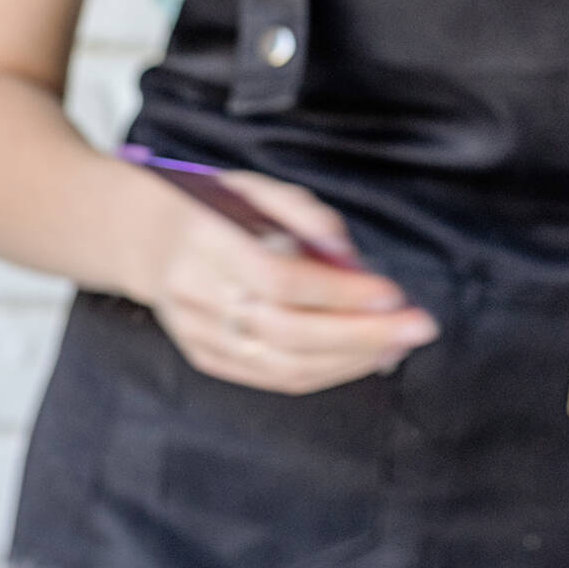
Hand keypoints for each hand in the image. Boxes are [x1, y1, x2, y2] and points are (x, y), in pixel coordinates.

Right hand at [126, 168, 437, 394]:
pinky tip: (364, 357)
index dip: (340, 293)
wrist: (149, 241)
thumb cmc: (219, 209)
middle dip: (362, 335)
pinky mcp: (208, 359)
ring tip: (399, 344)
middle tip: (418, 327)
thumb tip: (350, 258)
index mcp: (207, 243)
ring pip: (284, 365)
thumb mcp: (258, 189)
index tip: (393, 292)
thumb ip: (305, 215)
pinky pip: (274, 378)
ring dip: (352, 360)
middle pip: (287, 332)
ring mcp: (199, 335)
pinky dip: (327, 372)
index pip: (279, 280)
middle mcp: (197, 296)